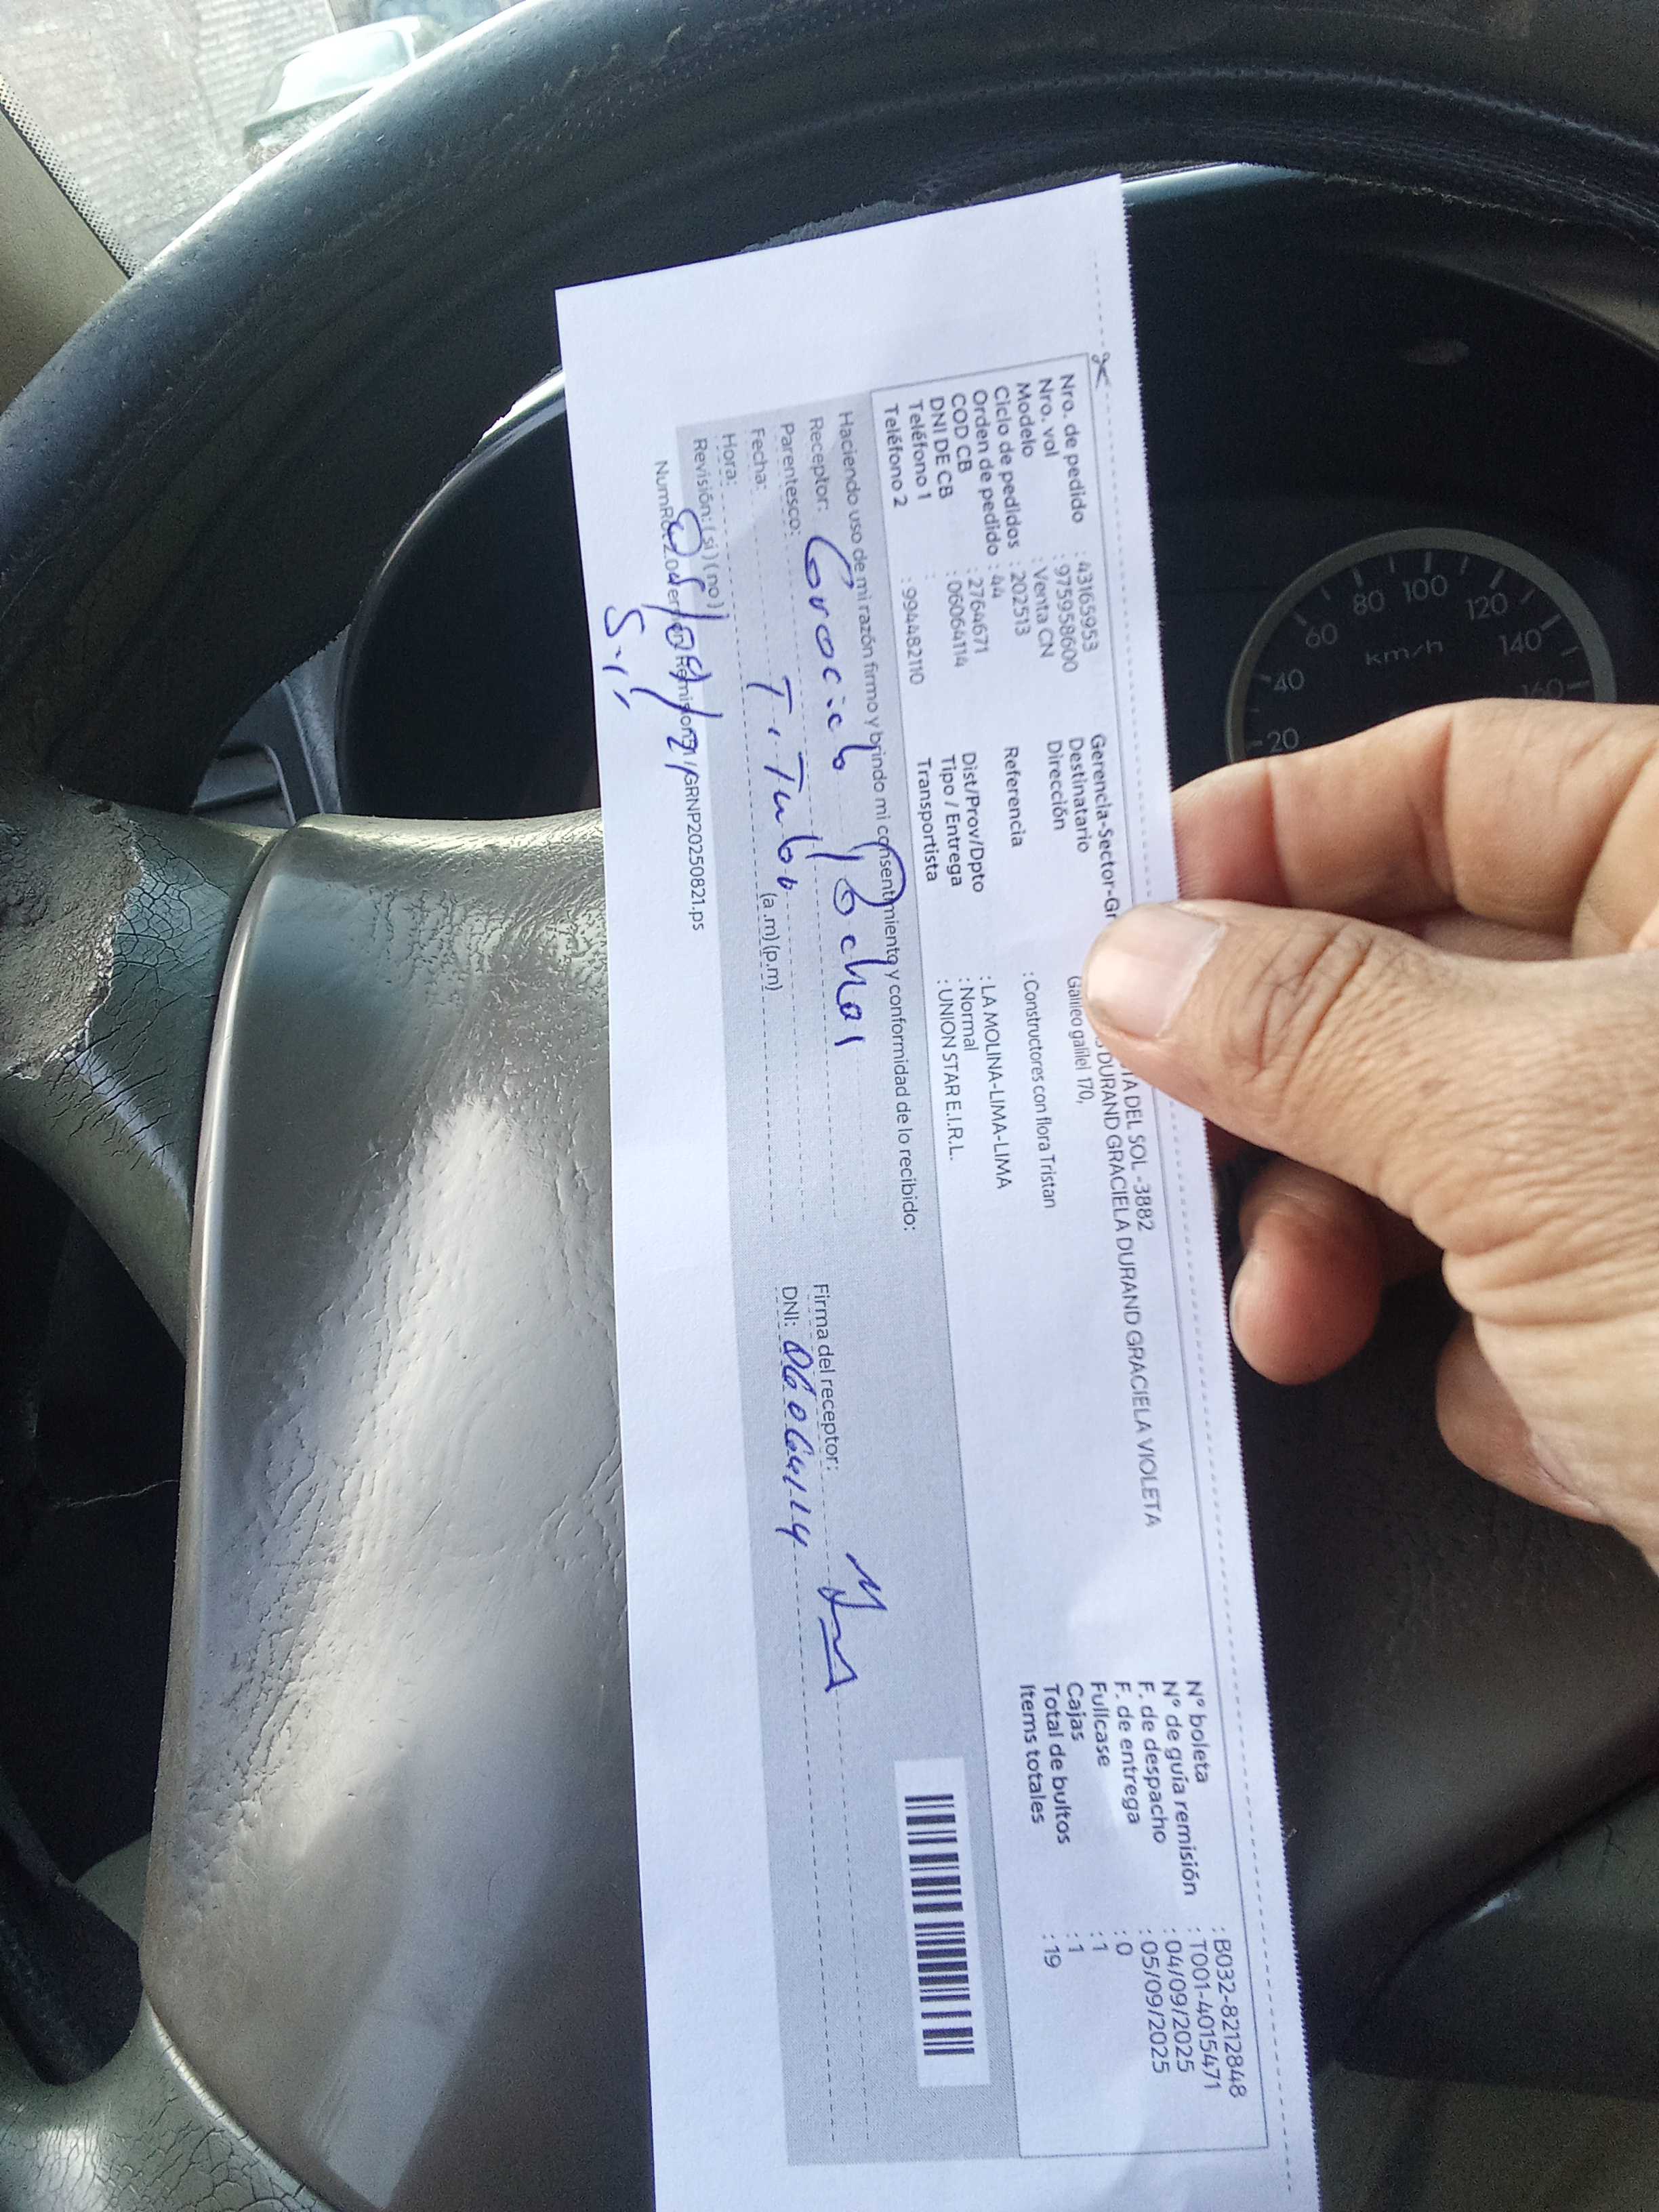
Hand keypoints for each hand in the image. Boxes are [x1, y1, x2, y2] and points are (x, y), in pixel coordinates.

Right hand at [1081, 700, 1658, 1567]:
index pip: (1449, 778)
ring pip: (1455, 1160)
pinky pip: (1534, 1304)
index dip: (1268, 840)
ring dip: (1357, 1255)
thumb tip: (1136, 960)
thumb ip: (1312, 1025)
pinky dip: (1509, 1374)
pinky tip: (1555, 1430)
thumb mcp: (1535, 1133)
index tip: (1120, 925)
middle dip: (1291, 1100)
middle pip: (1422, 986)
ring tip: (1306, 1336)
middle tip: (1176, 1159)